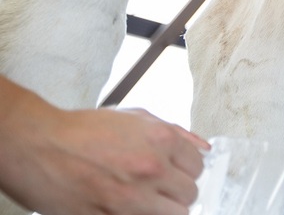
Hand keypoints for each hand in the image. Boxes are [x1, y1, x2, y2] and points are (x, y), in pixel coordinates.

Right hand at [1, 92, 207, 214]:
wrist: (40, 145)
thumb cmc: (83, 130)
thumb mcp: (136, 117)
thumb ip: (175, 132)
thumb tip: (203, 147)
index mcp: (161, 141)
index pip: (198, 168)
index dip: (188, 171)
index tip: (177, 173)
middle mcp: (151, 169)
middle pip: (189, 195)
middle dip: (178, 193)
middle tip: (162, 189)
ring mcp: (130, 198)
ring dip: (164, 209)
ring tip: (146, 201)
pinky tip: (127, 207)